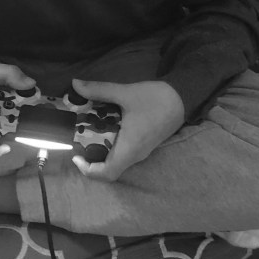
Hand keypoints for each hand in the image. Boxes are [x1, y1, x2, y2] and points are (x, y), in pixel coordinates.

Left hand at [70, 78, 184, 181]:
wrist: (184, 97)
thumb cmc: (155, 99)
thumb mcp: (125, 92)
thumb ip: (99, 89)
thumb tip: (75, 84)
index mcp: (130, 148)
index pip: (107, 173)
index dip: (88, 171)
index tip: (76, 156)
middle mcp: (136, 155)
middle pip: (110, 168)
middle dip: (92, 159)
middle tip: (79, 141)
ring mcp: (142, 151)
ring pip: (118, 160)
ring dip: (102, 151)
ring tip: (89, 132)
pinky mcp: (145, 144)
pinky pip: (125, 152)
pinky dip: (112, 145)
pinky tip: (106, 127)